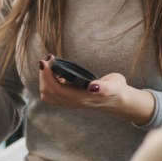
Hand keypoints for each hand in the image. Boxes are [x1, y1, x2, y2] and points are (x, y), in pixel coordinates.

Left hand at [38, 54, 154, 123]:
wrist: (118, 100)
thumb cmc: (116, 89)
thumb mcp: (115, 85)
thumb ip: (105, 87)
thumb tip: (93, 87)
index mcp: (80, 98)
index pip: (55, 89)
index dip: (47, 75)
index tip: (46, 60)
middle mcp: (71, 102)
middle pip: (47, 92)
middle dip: (44, 74)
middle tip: (49, 58)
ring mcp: (69, 102)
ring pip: (47, 94)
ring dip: (45, 78)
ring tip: (52, 64)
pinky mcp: (69, 99)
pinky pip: (52, 93)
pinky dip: (49, 81)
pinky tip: (58, 71)